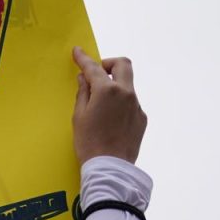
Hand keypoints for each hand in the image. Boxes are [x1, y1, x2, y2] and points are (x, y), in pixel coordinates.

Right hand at [72, 48, 146, 163]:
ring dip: (113, 87)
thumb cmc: (89, 143)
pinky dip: (119, 104)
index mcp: (107, 91)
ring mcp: (136, 105)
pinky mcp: (141, 117)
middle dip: (109, 64)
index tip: (77, 52)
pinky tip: (109, 120)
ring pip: (126, 85)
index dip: (84, 58)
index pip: (94, 68)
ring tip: (99, 105)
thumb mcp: (79, 117)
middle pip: (123, 65)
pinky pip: (130, 103)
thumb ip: (83, 94)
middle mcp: (126, 93)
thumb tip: (84, 79)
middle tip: (97, 73)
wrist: (110, 167)